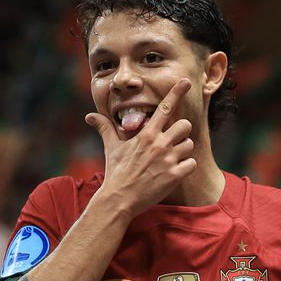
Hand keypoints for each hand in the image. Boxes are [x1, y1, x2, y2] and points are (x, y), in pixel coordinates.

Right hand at [85, 78, 196, 216]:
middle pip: (185, 126)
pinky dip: (185, 168)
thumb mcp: (110, 148)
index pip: (165, 108)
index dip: (176, 93)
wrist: (119, 199)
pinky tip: (173, 173)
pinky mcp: (174, 176)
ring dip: (182, 151)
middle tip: (170, 142)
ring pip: (189, 145)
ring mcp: (168, 160)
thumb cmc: (115, 172)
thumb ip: (105, 128)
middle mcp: (159, 144)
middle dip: (180, 133)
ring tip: (168, 160)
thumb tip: (89, 116)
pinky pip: (191, 164)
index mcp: (145, 135)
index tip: (186, 82)